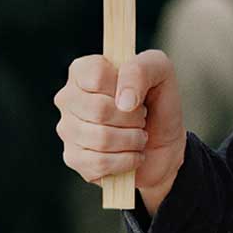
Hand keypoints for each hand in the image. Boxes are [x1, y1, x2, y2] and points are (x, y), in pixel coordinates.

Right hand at [54, 49, 186, 214]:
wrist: (165, 141)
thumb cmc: (158, 99)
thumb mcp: (159, 69)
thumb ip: (141, 70)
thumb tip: (124, 101)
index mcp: (83, 69)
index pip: (96, 75)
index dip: (123, 87)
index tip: (136, 94)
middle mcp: (69, 97)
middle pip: (99, 110)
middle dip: (132, 118)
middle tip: (141, 117)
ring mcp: (68, 129)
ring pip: (101, 139)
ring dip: (131, 140)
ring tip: (139, 135)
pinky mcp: (74, 159)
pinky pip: (99, 163)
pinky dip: (126, 161)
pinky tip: (132, 154)